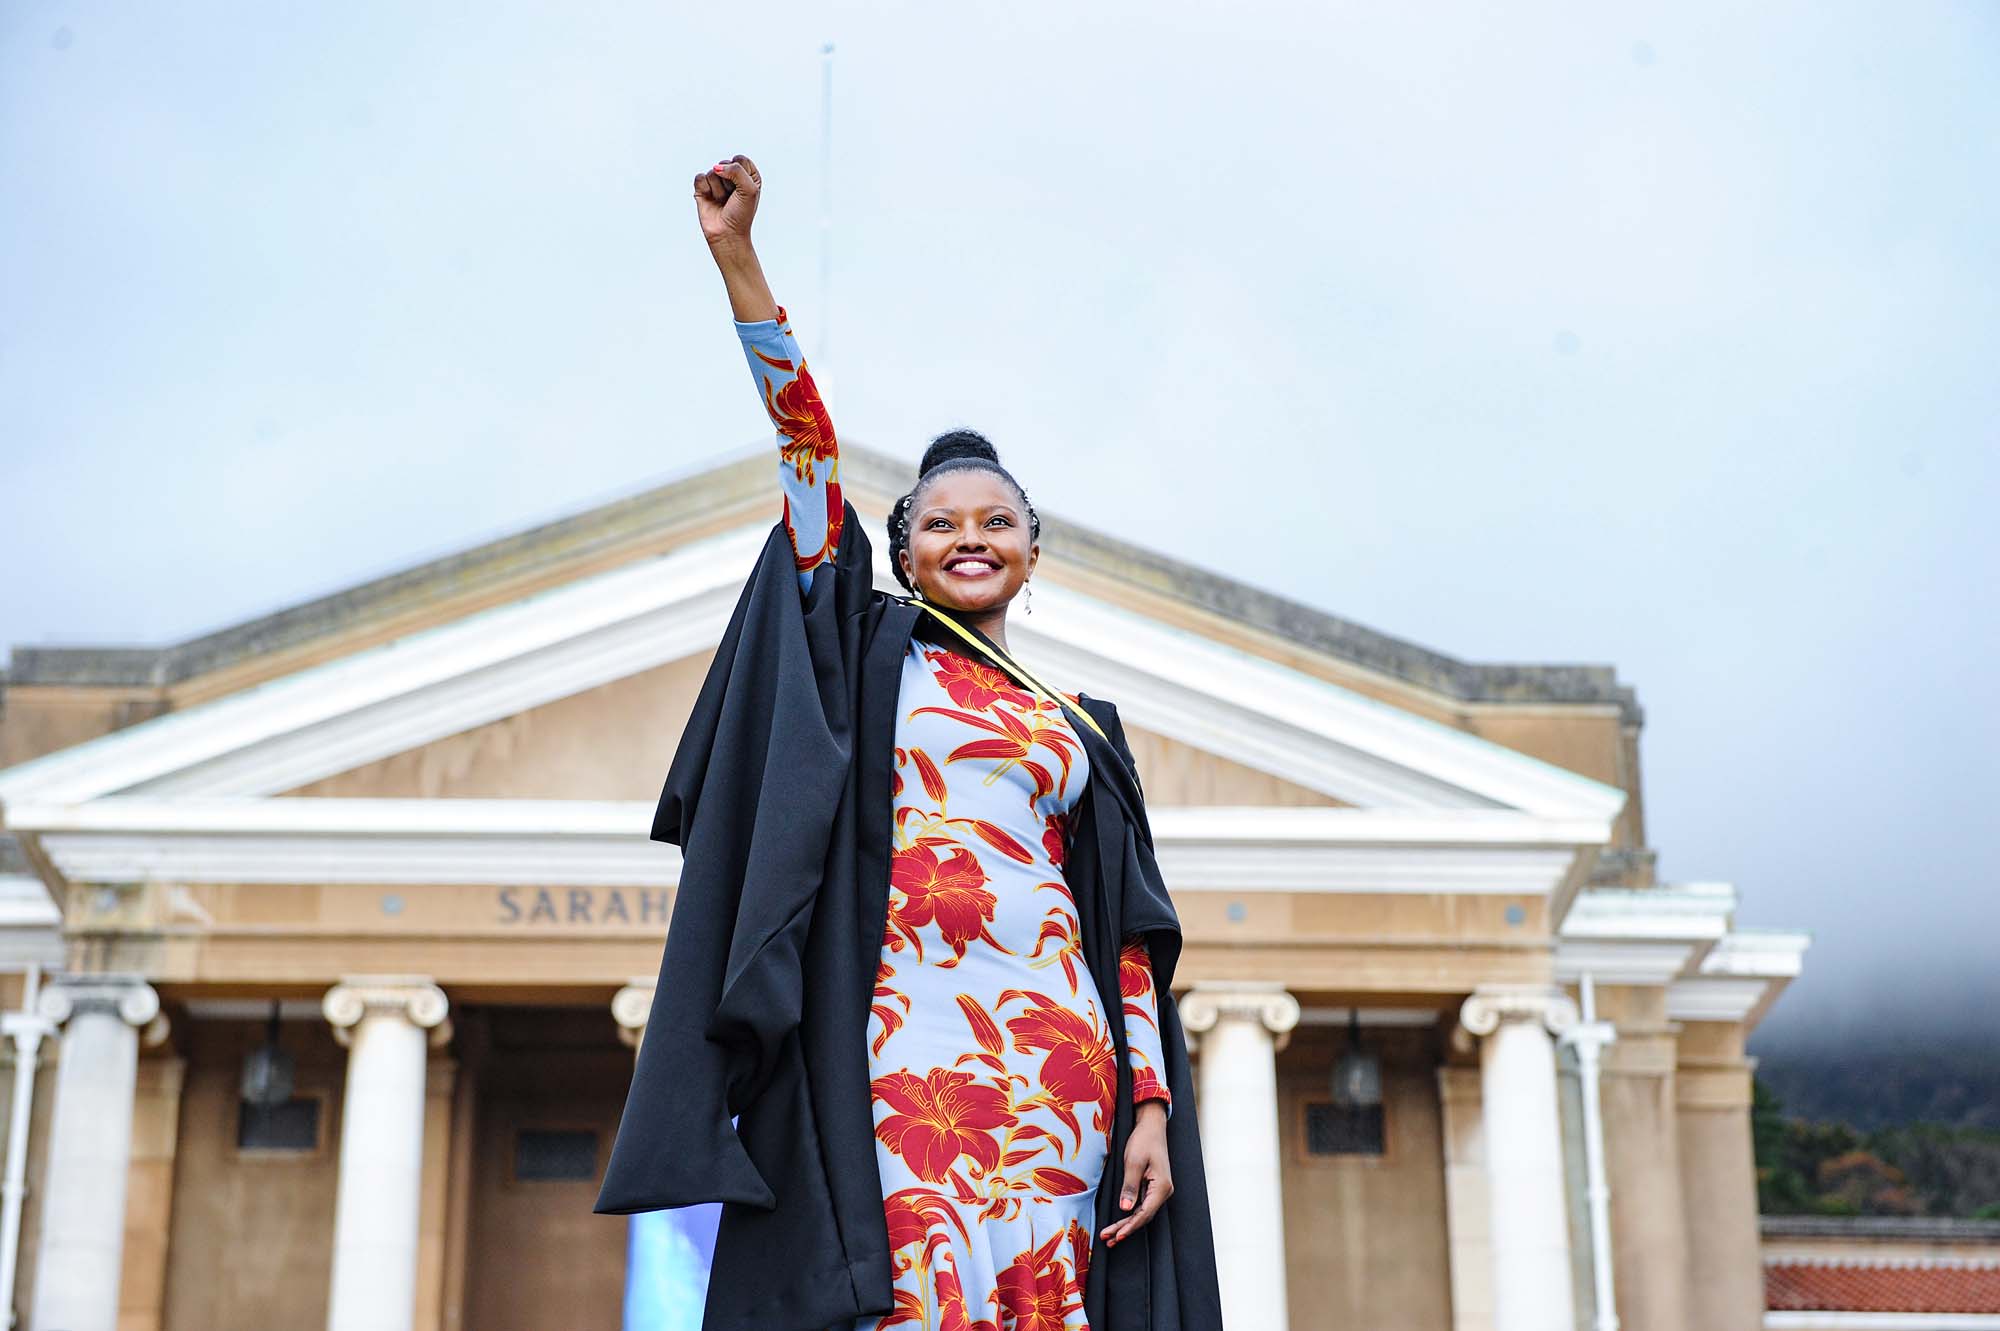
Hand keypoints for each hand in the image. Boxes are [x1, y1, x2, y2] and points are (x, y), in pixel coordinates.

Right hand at [694, 154, 760, 251]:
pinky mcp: (702, 188)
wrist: (727, 234)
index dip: (740, 172)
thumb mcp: (750, 189)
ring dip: (718, 190)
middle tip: (732, 198)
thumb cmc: (742, 213)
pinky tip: (710, 199)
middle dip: (728, 182)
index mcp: (748, 175)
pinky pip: (700, 178)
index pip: (740, 159)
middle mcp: (732, 177)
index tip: (743, 188)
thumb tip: (716, 167)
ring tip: (722, 201)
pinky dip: (705, 189)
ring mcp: (716, 182)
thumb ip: (736, 170)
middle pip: (724, 163)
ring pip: (712, 172)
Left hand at [1099, 1101, 1171, 1247]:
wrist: (1151, 1126)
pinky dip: (1129, 1214)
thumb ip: (1130, 1186)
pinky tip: (1120, 1222)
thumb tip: (1125, 1209)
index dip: (1130, 1226)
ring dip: (1126, 1224)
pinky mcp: (1152, 1187)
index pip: (1145, 1213)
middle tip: (1107, 1239)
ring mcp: (1158, 1190)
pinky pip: (1141, 1205)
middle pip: (1143, 1216)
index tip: (1117, 1236)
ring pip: (1141, 1212)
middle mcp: (1163, 1191)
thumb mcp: (1133, 1162)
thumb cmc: (1143, 1141)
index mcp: (1162, 1187)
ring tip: (1110, 1236)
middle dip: (1125, 1228)